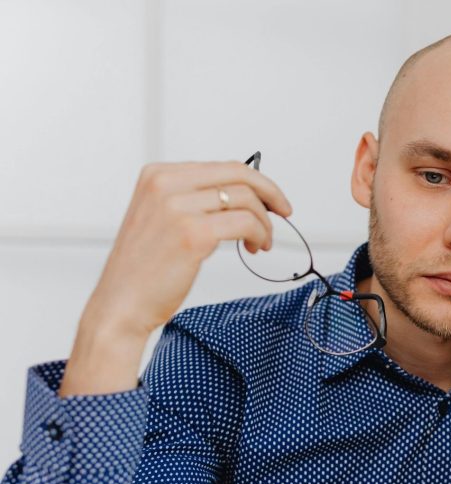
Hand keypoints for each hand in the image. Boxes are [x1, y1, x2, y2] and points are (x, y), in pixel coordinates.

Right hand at [60, 161, 291, 396]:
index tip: (272, 199)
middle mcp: (165, 184)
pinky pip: (246, 223)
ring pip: (246, 200)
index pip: (222, 166)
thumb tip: (243, 194)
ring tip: (261, 243)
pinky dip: (260, 234)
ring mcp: (177, 207)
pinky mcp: (193, 233)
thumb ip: (193, 198)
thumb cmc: (145, 268)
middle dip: (270, 193)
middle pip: (238, 175)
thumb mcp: (162, 218)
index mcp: (157, 175)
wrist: (121, 304)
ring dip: (264, 223)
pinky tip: (255, 248)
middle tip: (283, 212)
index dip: (256, 181)